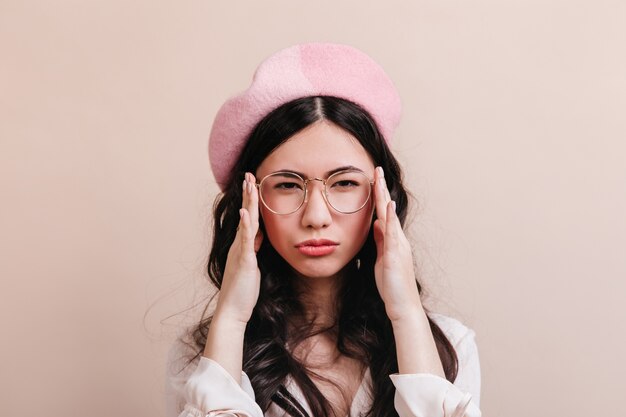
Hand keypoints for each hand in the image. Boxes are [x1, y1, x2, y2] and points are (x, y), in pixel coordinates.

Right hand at [214, 172, 263, 324]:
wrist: (232, 311)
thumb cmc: (243, 291)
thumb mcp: (252, 265)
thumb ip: (254, 248)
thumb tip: (260, 234)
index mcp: (242, 246)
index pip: (248, 218)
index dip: (250, 200)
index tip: (253, 183)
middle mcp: (238, 245)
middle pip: (245, 214)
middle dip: (248, 193)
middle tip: (249, 174)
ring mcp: (240, 252)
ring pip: (245, 222)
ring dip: (247, 202)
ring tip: (249, 183)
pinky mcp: (244, 261)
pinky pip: (245, 240)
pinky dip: (245, 225)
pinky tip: (244, 211)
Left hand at [372, 167, 422, 322]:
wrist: (402, 305)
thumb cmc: (391, 285)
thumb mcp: (382, 257)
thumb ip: (380, 240)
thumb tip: (376, 224)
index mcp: (392, 239)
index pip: (384, 212)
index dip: (379, 195)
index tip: (373, 179)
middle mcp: (398, 238)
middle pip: (388, 208)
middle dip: (382, 188)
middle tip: (376, 169)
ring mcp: (398, 245)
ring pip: (390, 216)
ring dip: (385, 196)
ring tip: (380, 179)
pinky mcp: (396, 254)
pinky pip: (393, 233)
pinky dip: (391, 218)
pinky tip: (389, 206)